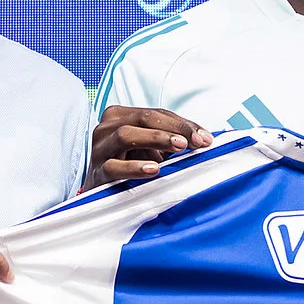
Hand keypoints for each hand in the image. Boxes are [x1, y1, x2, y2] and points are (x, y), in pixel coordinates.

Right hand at [84, 106, 212, 188]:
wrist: (103, 190)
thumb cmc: (130, 164)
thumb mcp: (151, 147)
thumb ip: (174, 139)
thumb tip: (207, 138)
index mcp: (120, 115)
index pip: (156, 113)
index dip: (183, 123)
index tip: (205, 138)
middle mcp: (107, 127)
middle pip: (142, 119)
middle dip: (172, 128)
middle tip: (194, 141)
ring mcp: (99, 149)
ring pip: (125, 136)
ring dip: (155, 139)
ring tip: (178, 147)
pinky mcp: (97, 172)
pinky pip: (114, 167)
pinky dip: (135, 168)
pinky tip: (154, 169)